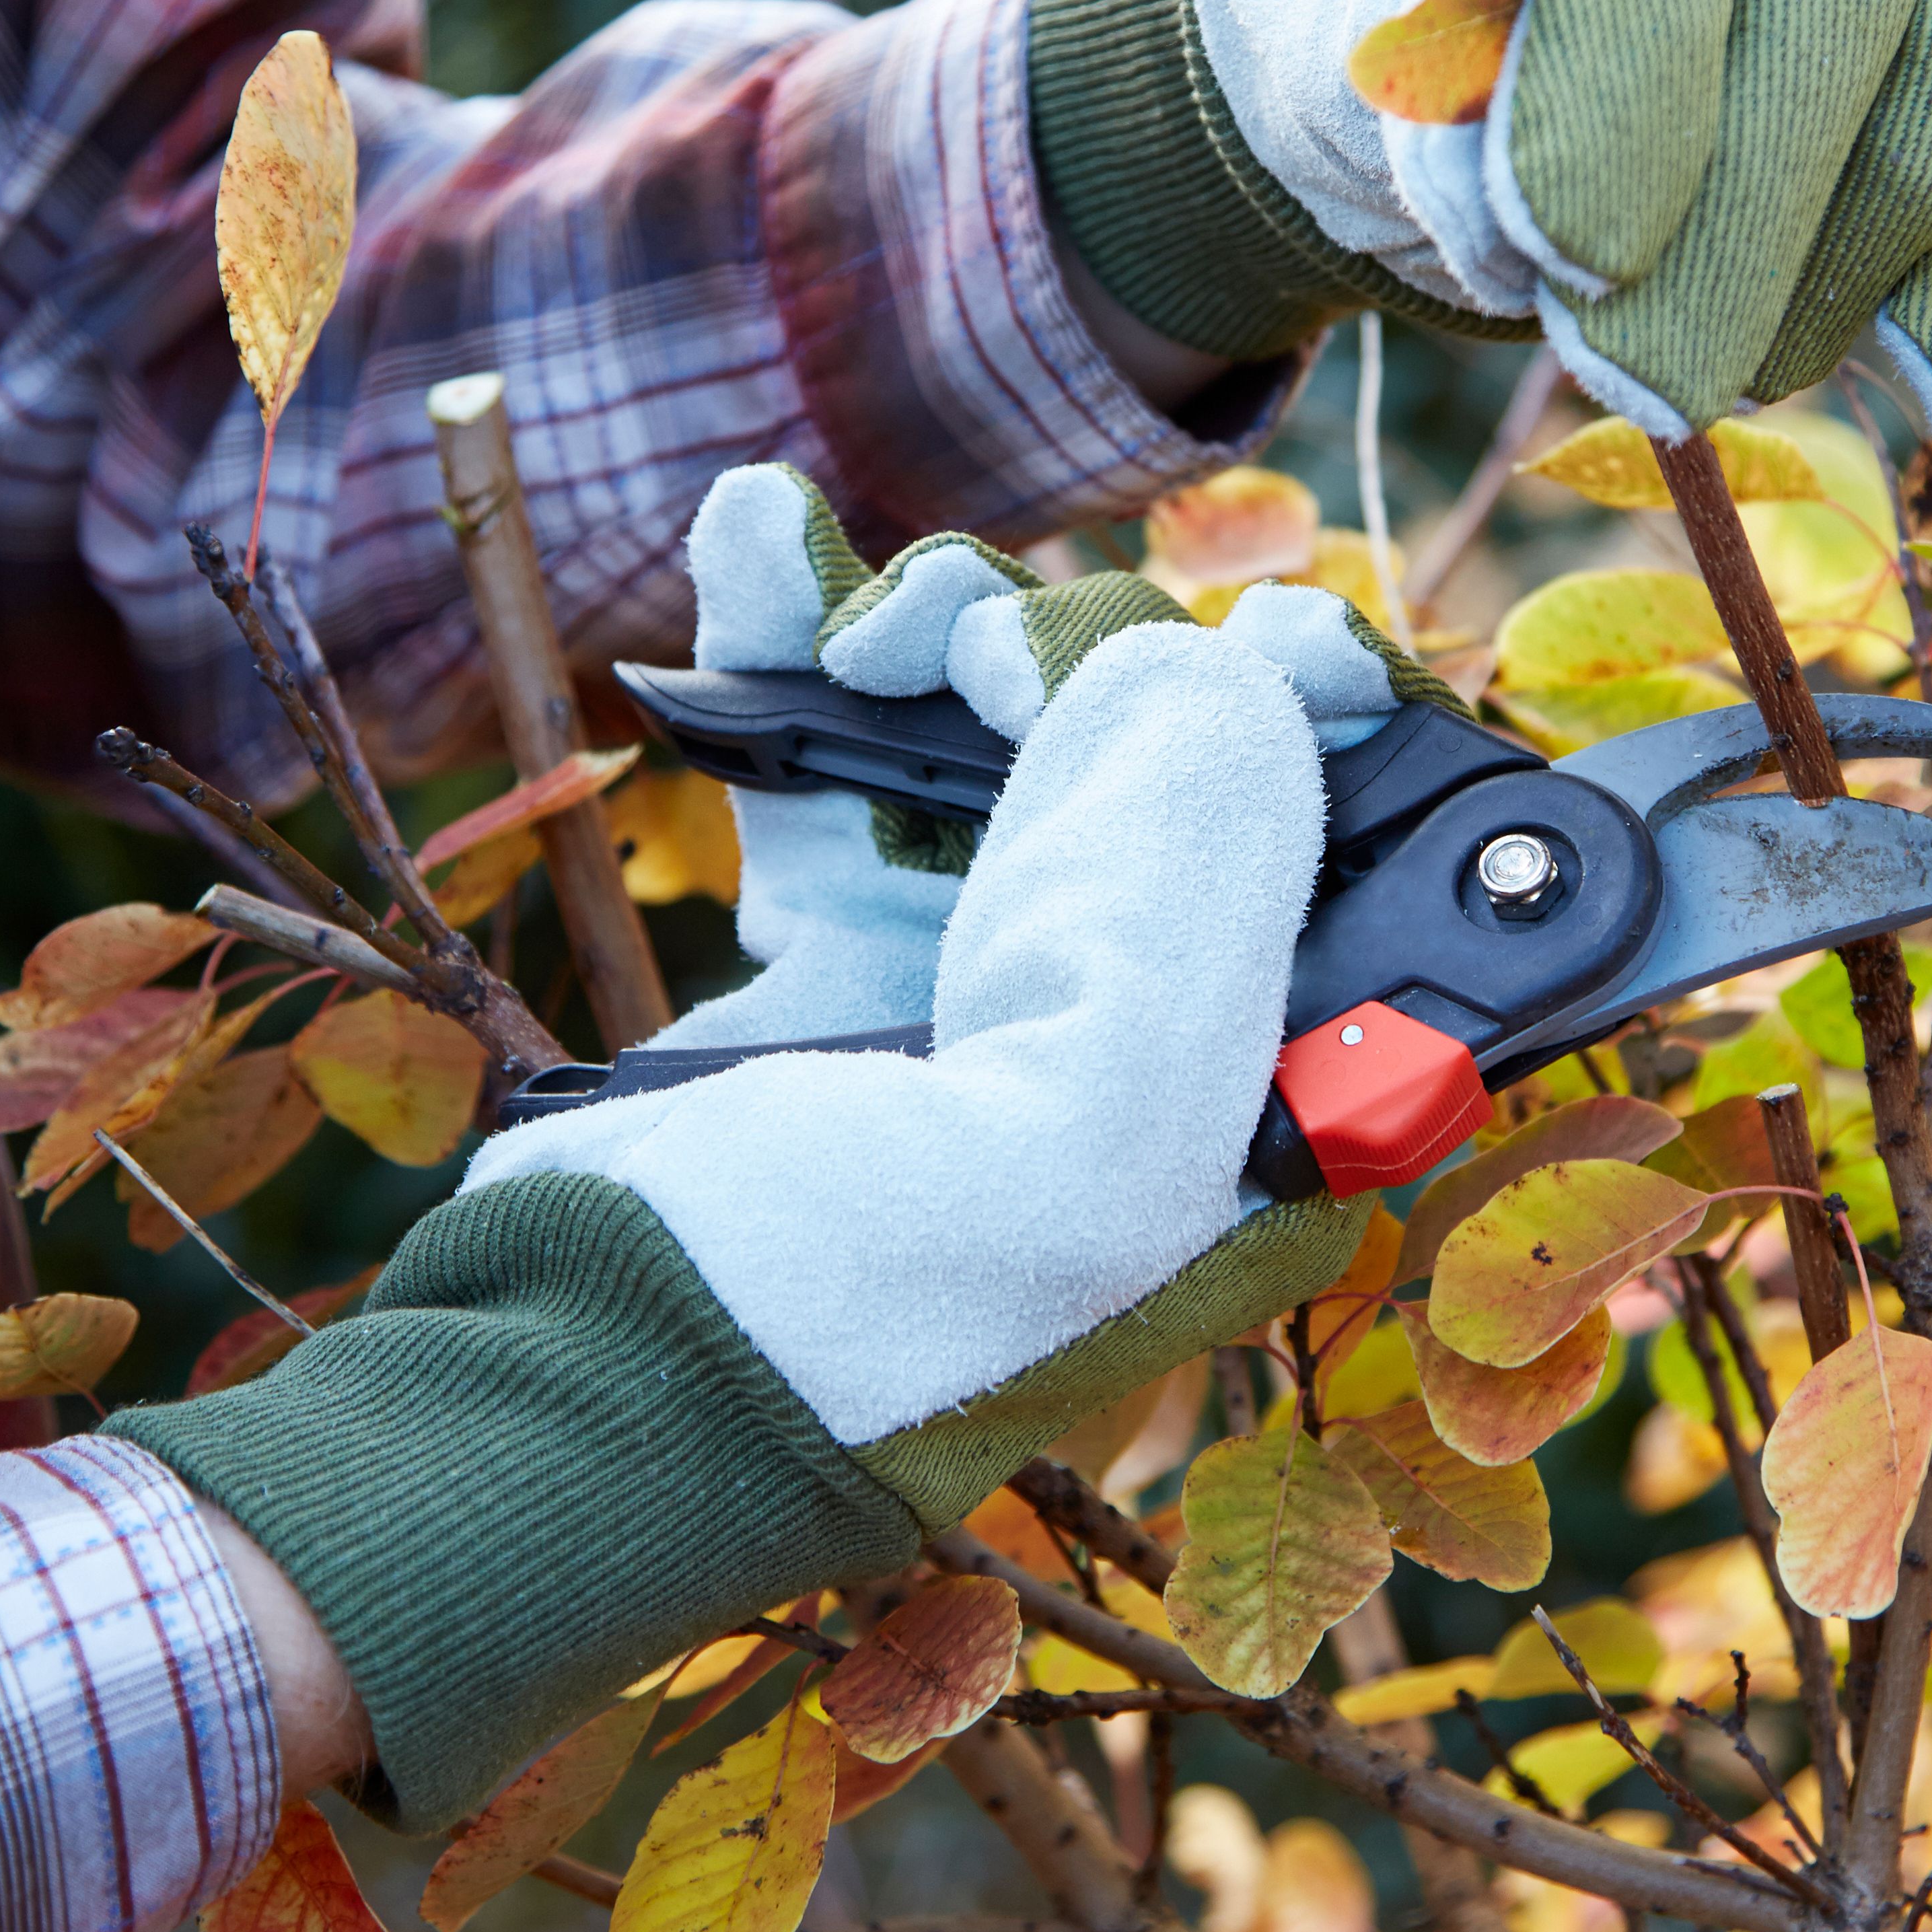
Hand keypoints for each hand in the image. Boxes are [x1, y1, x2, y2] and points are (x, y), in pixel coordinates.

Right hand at [110, 489, 1441, 1824]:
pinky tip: (759, 538)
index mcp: (1248, 1127)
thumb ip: (1186, 910)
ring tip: (856, 628)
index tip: (1276, 634)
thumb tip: (1204, 672)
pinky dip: (798, 641)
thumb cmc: (845, 1331)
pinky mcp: (830, 971)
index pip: (1354, 877)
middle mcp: (1134, 1051)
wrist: (576, 1393)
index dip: (1329, 732)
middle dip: (1089, 657)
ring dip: (934, 630)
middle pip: (1169, 771)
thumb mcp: (1085, 1157)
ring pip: (1004, 742)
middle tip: (981, 659)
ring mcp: (977, 1002)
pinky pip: (844, 767)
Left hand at [1026, 0, 1931, 452]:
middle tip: (1645, 385)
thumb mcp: (1404, 62)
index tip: (1569, 255)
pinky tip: (1930, 389)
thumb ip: (1454, 116)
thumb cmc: (1468, 54)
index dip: (1628, 59)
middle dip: (1745, 221)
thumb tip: (1553, 236)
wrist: (1551, 73)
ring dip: (1873, 256)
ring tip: (1742, 374)